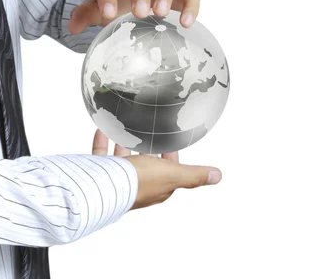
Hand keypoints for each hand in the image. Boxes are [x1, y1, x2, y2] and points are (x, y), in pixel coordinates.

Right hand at [91, 129, 220, 210]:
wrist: (104, 187)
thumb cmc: (139, 183)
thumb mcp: (173, 174)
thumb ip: (194, 175)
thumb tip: (217, 176)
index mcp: (158, 186)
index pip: (169, 171)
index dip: (171, 157)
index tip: (171, 142)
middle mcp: (138, 184)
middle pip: (144, 165)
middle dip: (146, 150)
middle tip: (148, 133)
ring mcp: (118, 179)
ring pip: (122, 161)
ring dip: (124, 145)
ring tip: (125, 130)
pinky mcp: (100, 173)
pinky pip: (101, 156)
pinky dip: (102, 142)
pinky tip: (102, 130)